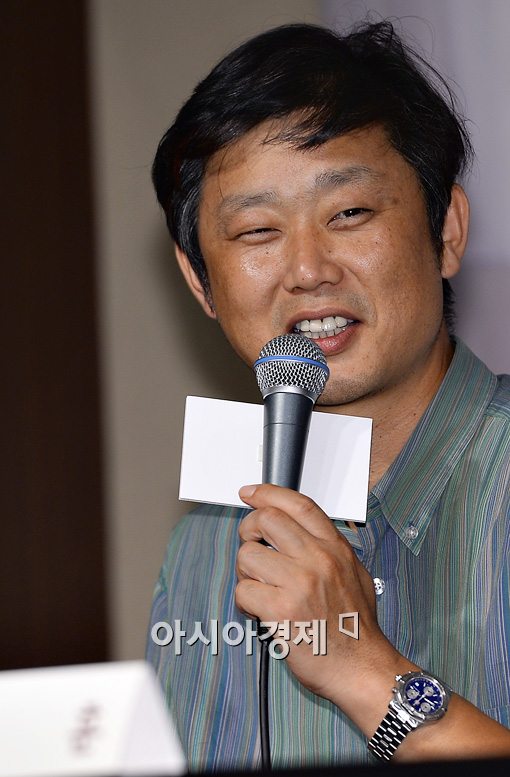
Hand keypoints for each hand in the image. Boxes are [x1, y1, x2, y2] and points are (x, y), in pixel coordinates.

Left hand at [235, 483, 403, 716]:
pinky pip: (244, 591)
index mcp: (335, 548)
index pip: (298, 504)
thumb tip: (294, 529)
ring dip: (246, 573)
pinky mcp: (281, 610)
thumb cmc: (357, 627)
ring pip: (247, 556)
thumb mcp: (355, 573)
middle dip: (248, 532)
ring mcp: (299, 583)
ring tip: (261, 589)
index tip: (251, 493)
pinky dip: (245, 602)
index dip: (268, 492)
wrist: (362, 668)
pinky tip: (260, 612)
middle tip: (252, 549)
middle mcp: (318, 559)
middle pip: (266, 520)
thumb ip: (328, 548)